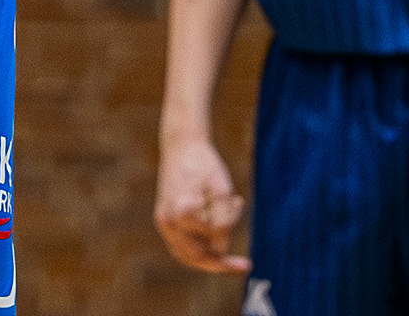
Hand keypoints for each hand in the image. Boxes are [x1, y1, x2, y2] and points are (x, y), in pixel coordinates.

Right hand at [154, 137, 249, 273]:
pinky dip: (201, 248)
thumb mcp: (222, 190)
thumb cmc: (203, 164)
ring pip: (190, 257)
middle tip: (245, 263)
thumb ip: (224, 223)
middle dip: (222, 259)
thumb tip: (222, 252)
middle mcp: (168, 222)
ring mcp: (164, 224)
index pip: (213, 238)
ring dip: (211, 254)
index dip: (232, 226)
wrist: (181, 144)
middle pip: (199, 256)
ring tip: (228, 235)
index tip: (242, 216)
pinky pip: (184, 249)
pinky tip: (216, 236)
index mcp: (181, 211)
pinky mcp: (165, 222)